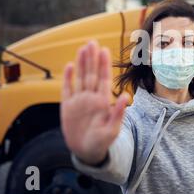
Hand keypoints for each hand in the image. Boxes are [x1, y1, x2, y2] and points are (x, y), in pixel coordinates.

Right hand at [60, 40, 128, 164]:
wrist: (87, 152)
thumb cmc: (102, 142)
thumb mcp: (112, 130)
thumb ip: (118, 113)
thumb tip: (126, 96)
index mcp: (102, 101)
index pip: (103, 78)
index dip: (103, 64)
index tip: (104, 50)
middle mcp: (91, 98)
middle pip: (91, 74)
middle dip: (92, 58)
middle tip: (92, 42)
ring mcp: (79, 101)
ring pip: (80, 77)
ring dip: (81, 63)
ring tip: (83, 48)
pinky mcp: (68, 107)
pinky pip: (67, 89)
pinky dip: (68, 78)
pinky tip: (70, 65)